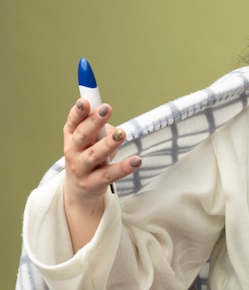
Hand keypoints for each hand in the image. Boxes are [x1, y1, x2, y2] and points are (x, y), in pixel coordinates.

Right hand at [62, 99, 140, 250]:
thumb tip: (113, 129)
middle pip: (82, 136)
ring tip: (122, 133)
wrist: (78, 190)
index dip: (78, 111)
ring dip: (108, 143)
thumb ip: (98, 129)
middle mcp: (72, 152)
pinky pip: (110, 174)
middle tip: (106, 108)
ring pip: (94, 155)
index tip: (86, 100)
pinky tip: (137, 160)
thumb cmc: (87, 156)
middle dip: (94, 122)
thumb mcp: (88, 140)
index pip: (73, 122)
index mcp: (71, 137)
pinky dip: (124, 167)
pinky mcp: (94, 183)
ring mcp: (82, 169)